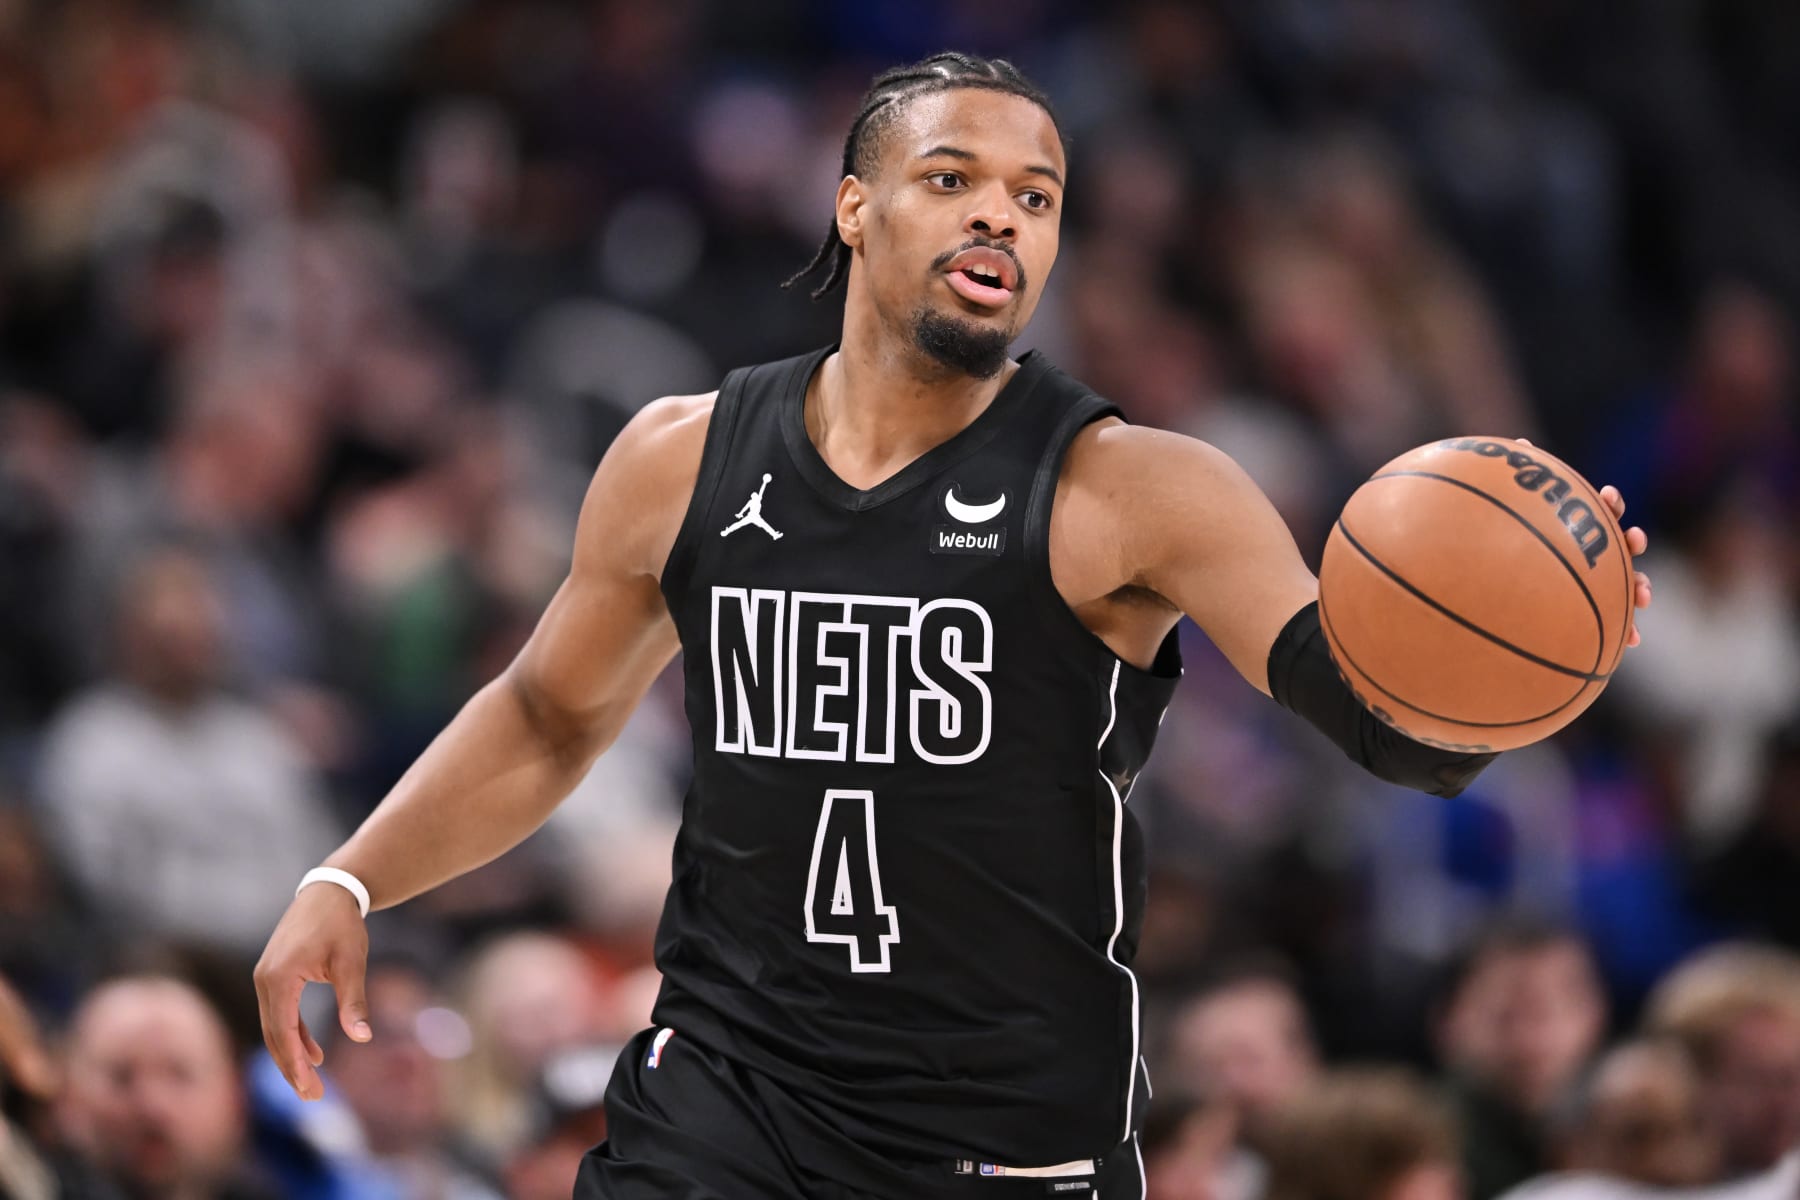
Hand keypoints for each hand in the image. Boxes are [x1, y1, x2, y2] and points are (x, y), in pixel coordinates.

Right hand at [252, 881, 371, 1100]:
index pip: (283, 1032)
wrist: (329, 891)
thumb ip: (353, 1001)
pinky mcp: (273, 976)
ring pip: (274, 1027)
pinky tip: (314, 1053)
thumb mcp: (352, 963)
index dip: (295, 1064)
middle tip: (313, 1096)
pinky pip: (280, 1014)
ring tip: (313, 1082)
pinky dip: (294, 1034)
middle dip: (291, 1068)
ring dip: (292, 1055)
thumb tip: (362, 1037)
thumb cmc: (342, 925)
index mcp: (279, 978)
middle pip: (273, 1035)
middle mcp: (264, 980)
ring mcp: (265, 978)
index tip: (310, 1089)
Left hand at [1515, 439, 1650, 645]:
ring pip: (1626, 582)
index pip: (1602, 509)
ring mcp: (1596, 580)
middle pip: (1621, 544)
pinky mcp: (1594, 609)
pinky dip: (1625, 629)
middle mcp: (1593, 551)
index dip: (1610, 503)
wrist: (1502, 588)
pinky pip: (1613, 621)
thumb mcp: (1514, 514)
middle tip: (1633, 540)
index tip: (1607, 498)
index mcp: (1578, 527)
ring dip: (1639, 586)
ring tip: (1643, 596)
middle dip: (1632, 542)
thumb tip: (1520, 444)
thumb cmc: (1509, 542)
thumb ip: (1520, 479)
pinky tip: (1630, 642)